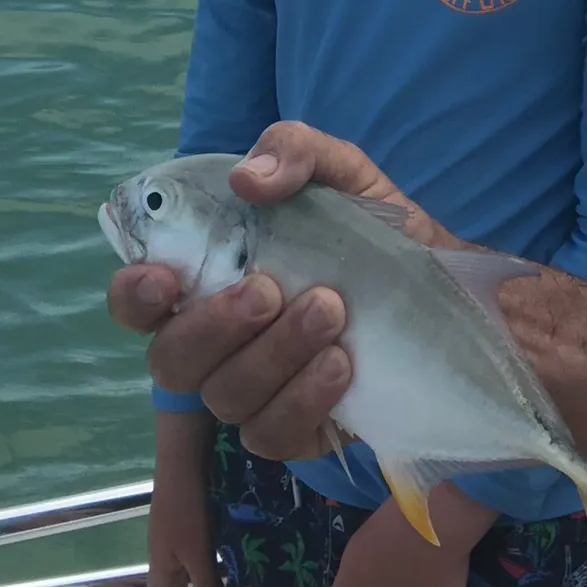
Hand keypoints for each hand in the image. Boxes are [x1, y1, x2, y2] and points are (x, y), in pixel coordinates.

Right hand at [105, 122, 462, 458]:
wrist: (451, 291)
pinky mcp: (298, 430)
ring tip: (331, 311)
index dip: (135, 296)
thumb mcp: (345, 173)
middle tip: (270, 290)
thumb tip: (249, 178)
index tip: (164, 279)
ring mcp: (256, 391)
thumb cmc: (375, 232)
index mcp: (211, 278)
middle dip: (215, 325)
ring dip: (274, 354)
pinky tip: (341, 365)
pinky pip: (273, 434)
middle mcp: (219, 342)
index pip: (139, 302)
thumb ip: (295, 152)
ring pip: (226, 396)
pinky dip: (303, 399)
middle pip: (172, 360)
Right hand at [146, 430, 222, 586]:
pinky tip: (206, 561)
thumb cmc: (188, 512)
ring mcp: (169, 535)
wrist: (182, 465)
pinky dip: (191, 567)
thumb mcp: (199, 553)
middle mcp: (161, 553)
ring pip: (174, 570)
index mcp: (161, 565)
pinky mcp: (181, 519)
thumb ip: (207, 584)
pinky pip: (184, 554)